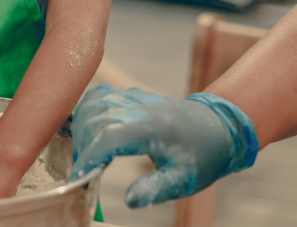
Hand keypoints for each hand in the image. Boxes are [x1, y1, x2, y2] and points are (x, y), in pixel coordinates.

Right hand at [70, 86, 258, 207]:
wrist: (217, 127)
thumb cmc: (201, 156)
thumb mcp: (183, 179)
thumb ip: (155, 189)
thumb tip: (130, 201)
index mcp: (151, 127)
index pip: (107, 137)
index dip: (88, 158)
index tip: (79, 179)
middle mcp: (138, 107)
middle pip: (93, 121)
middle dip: (83, 149)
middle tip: (86, 176)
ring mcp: (133, 97)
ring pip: (91, 106)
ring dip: (82, 131)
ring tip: (89, 157)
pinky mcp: (130, 95)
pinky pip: (98, 96)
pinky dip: (88, 113)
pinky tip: (92, 134)